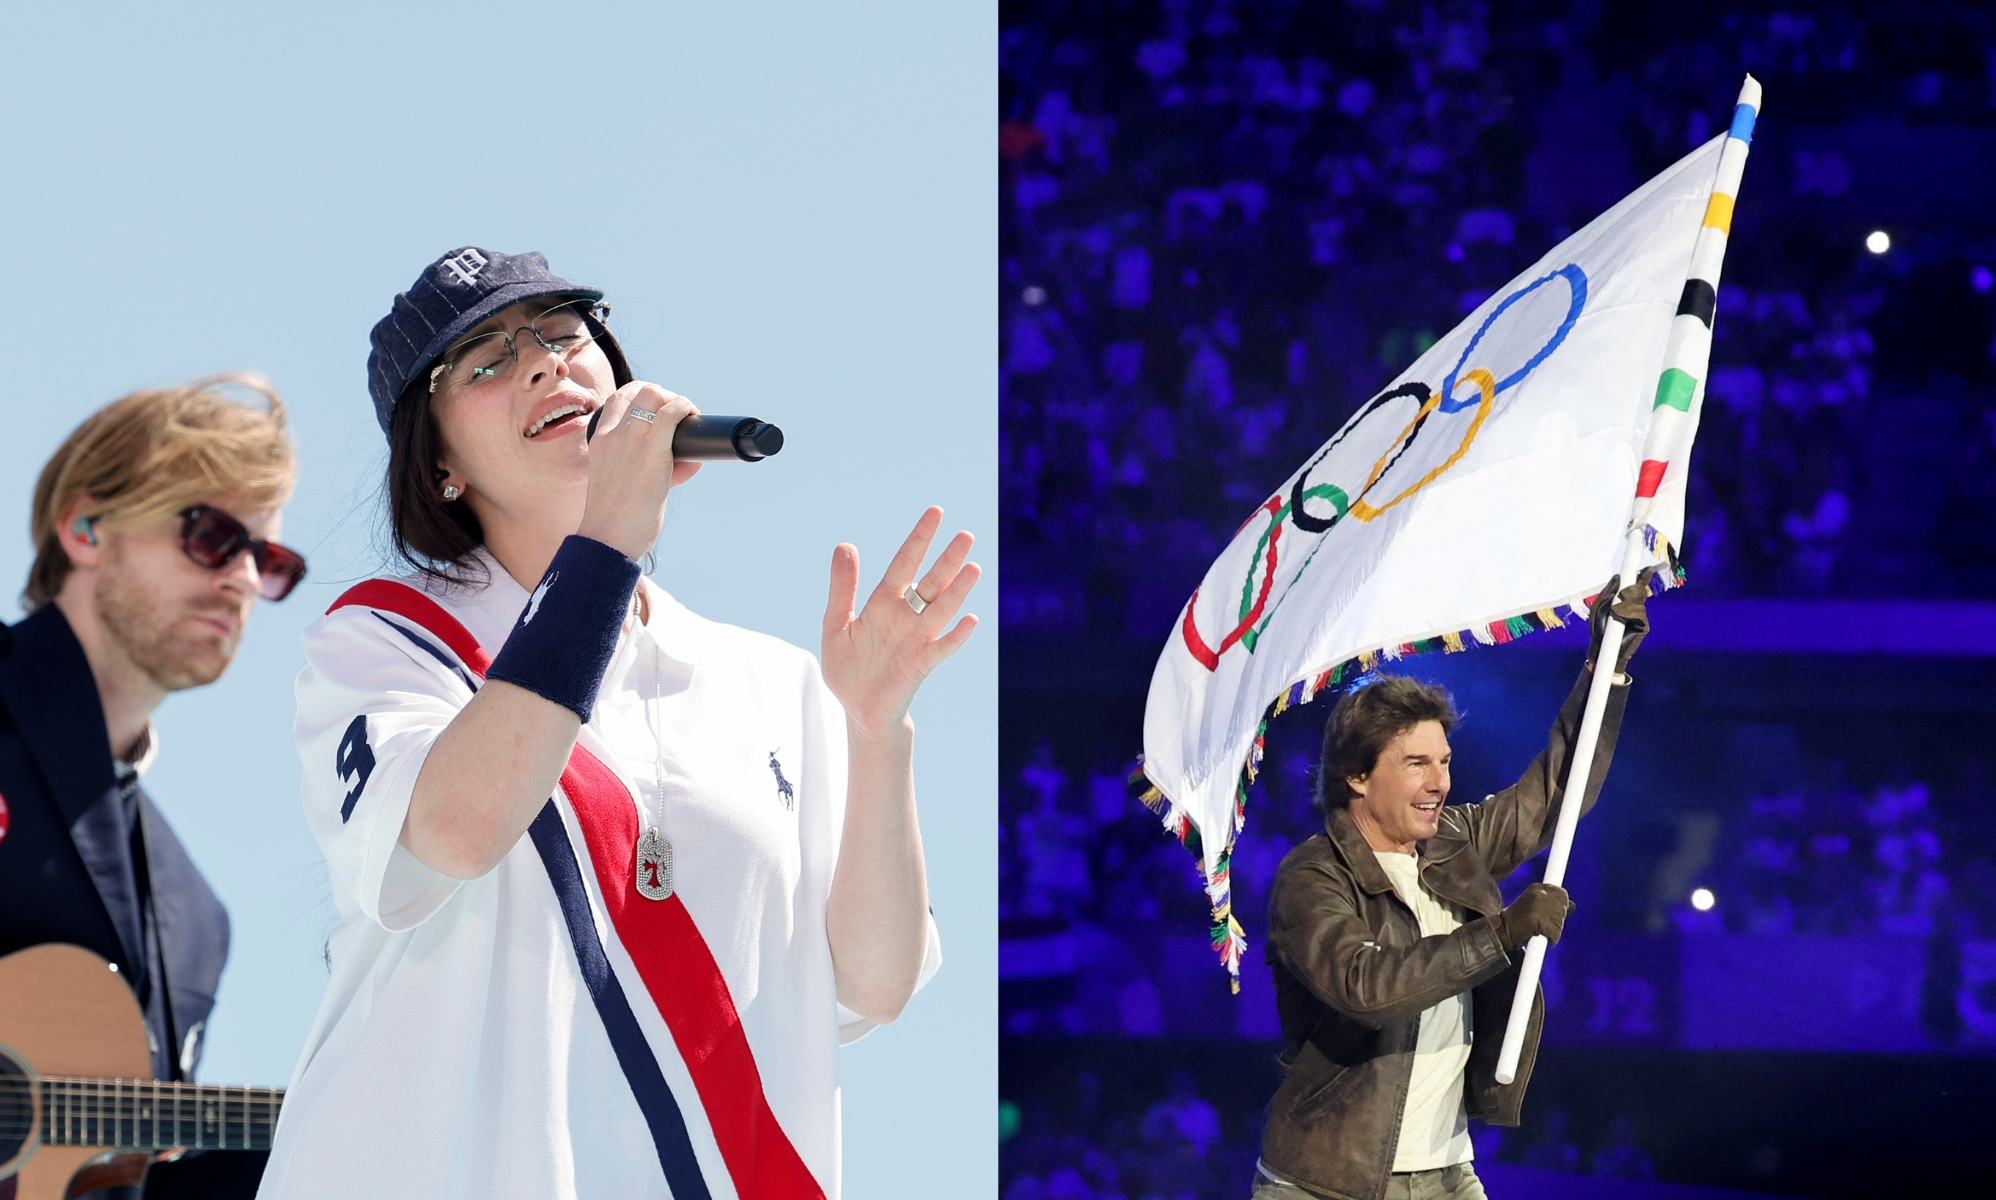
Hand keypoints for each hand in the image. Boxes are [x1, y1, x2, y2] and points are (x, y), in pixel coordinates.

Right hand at [576, 382, 703, 559]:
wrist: (606, 539)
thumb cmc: (616, 519)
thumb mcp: (620, 482)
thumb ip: (646, 466)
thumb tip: (688, 461)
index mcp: (600, 440)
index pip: (619, 398)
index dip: (643, 396)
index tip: (660, 411)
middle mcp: (612, 434)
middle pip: (640, 390)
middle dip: (665, 395)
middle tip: (679, 416)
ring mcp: (629, 440)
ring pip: (654, 394)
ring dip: (676, 401)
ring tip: (688, 418)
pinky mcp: (651, 452)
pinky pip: (671, 414)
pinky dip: (685, 409)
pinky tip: (693, 419)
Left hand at [821, 507, 979, 739]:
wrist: (858, 710)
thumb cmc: (848, 668)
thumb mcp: (835, 624)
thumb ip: (842, 587)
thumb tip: (846, 545)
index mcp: (883, 603)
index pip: (904, 563)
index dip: (919, 539)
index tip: (936, 512)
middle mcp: (905, 617)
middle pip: (930, 583)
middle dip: (947, 560)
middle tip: (966, 534)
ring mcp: (916, 641)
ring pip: (940, 610)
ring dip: (957, 590)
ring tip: (974, 567)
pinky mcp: (921, 666)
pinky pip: (941, 648)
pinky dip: (956, 636)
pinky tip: (972, 619)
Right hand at [1497, 882, 1574, 950]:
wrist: (1502, 931)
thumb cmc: (1520, 920)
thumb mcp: (1537, 907)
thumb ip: (1554, 904)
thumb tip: (1573, 905)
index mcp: (1537, 887)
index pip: (1562, 894)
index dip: (1560, 906)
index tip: (1550, 914)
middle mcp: (1538, 893)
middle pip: (1562, 908)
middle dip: (1557, 919)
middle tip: (1542, 924)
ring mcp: (1537, 905)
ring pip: (1559, 922)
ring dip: (1554, 930)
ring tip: (1538, 930)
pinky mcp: (1536, 919)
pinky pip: (1555, 933)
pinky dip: (1551, 938)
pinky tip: (1537, 936)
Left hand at [1585, 567, 1654, 675]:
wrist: (1602, 648)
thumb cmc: (1599, 628)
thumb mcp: (1598, 608)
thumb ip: (1607, 593)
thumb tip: (1617, 577)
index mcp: (1625, 601)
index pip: (1636, 586)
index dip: (1643, 577)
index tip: (1648, 569)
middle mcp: (1635, 607)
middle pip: (1639, 591)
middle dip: (1630, 590)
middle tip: (1623, 594)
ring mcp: (1640, 616)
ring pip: (1638, 602)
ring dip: (1624, 605)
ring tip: (1614, 614)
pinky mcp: (1644, 626)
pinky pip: (1639, 614)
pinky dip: (1627, 613)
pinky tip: (1620, 618)